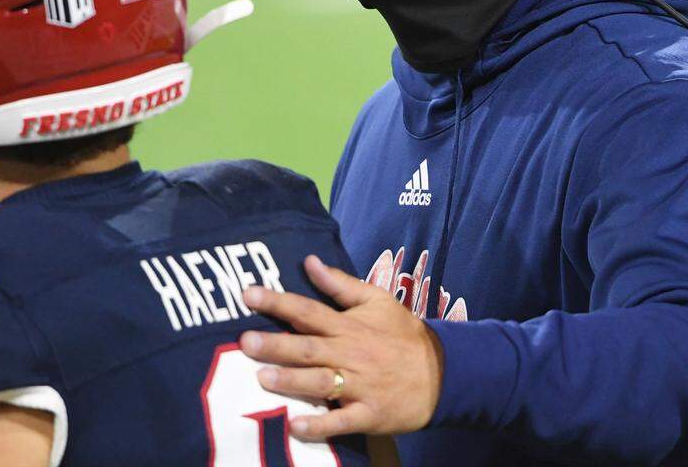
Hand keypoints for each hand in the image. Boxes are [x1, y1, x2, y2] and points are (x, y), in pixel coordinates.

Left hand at [239, 254, 443, 440]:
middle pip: (308, 347)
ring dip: (291, 381)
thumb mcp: (377, 300)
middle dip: (276, 344)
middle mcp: (350, 354)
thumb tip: (309, 260)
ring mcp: (359, 386)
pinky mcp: (368, 414)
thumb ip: (340, 284)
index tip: (248, 294)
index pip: (308, 310)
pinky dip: (319, 425)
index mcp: (349, 325)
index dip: (277, 302)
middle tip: (245, 341)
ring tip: (261, 378)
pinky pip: (341, 421)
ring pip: (320, 382)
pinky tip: (295, 426)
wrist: (443, 373)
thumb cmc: (403, 334)